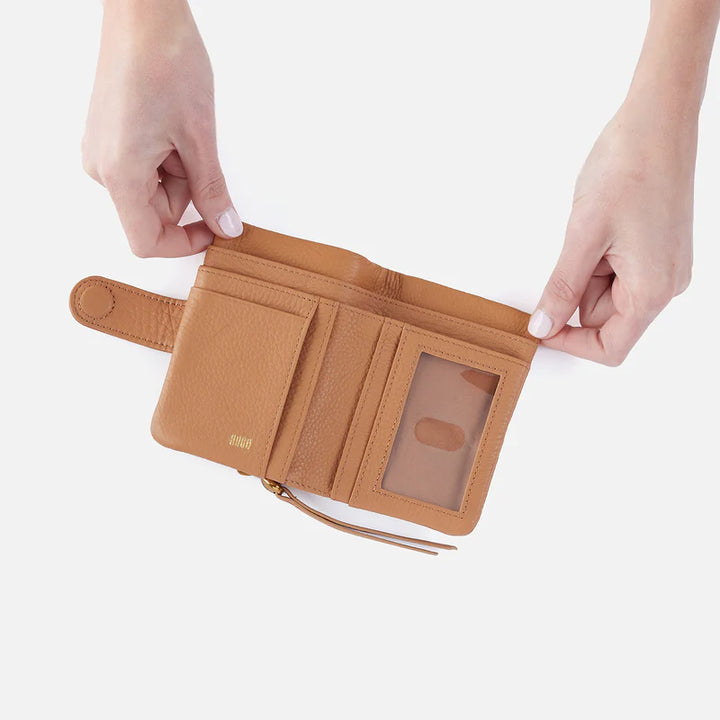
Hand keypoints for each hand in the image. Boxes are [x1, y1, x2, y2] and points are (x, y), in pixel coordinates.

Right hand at [82, 0, 241, 256]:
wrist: (143, 13)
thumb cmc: (166, 63)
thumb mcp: (200, 138)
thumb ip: (212, 191)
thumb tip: (226, 227)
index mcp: (119, 174)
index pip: (147, 240)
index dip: (183, 244)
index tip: (214, 232)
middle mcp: (101, 167)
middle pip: (153, 213)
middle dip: (187, 194)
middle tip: (202, 154)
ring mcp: (102, 152)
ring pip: (152, 190)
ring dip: (179, 174)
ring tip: (184, 130)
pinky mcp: (108, 138)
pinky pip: (143, 169)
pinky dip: (167, 159)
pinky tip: (173, 127)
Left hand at [527, 99, 695, 364]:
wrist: (657, 122)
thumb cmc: (629, 169)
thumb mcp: (583, 236)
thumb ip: (562, 288)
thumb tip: (544, 327)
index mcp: (653, 290)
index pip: (610, 348)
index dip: (570, 343)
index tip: (540, 326)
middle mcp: (665, 286)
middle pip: (605, 320)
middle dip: (576, 293)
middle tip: (575, 248)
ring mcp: (662, 269)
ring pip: (606, 295)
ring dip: (586, 272)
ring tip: (593, 229)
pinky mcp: (655, 253)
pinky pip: (616, 273)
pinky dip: (597, 259)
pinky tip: (601, 226)